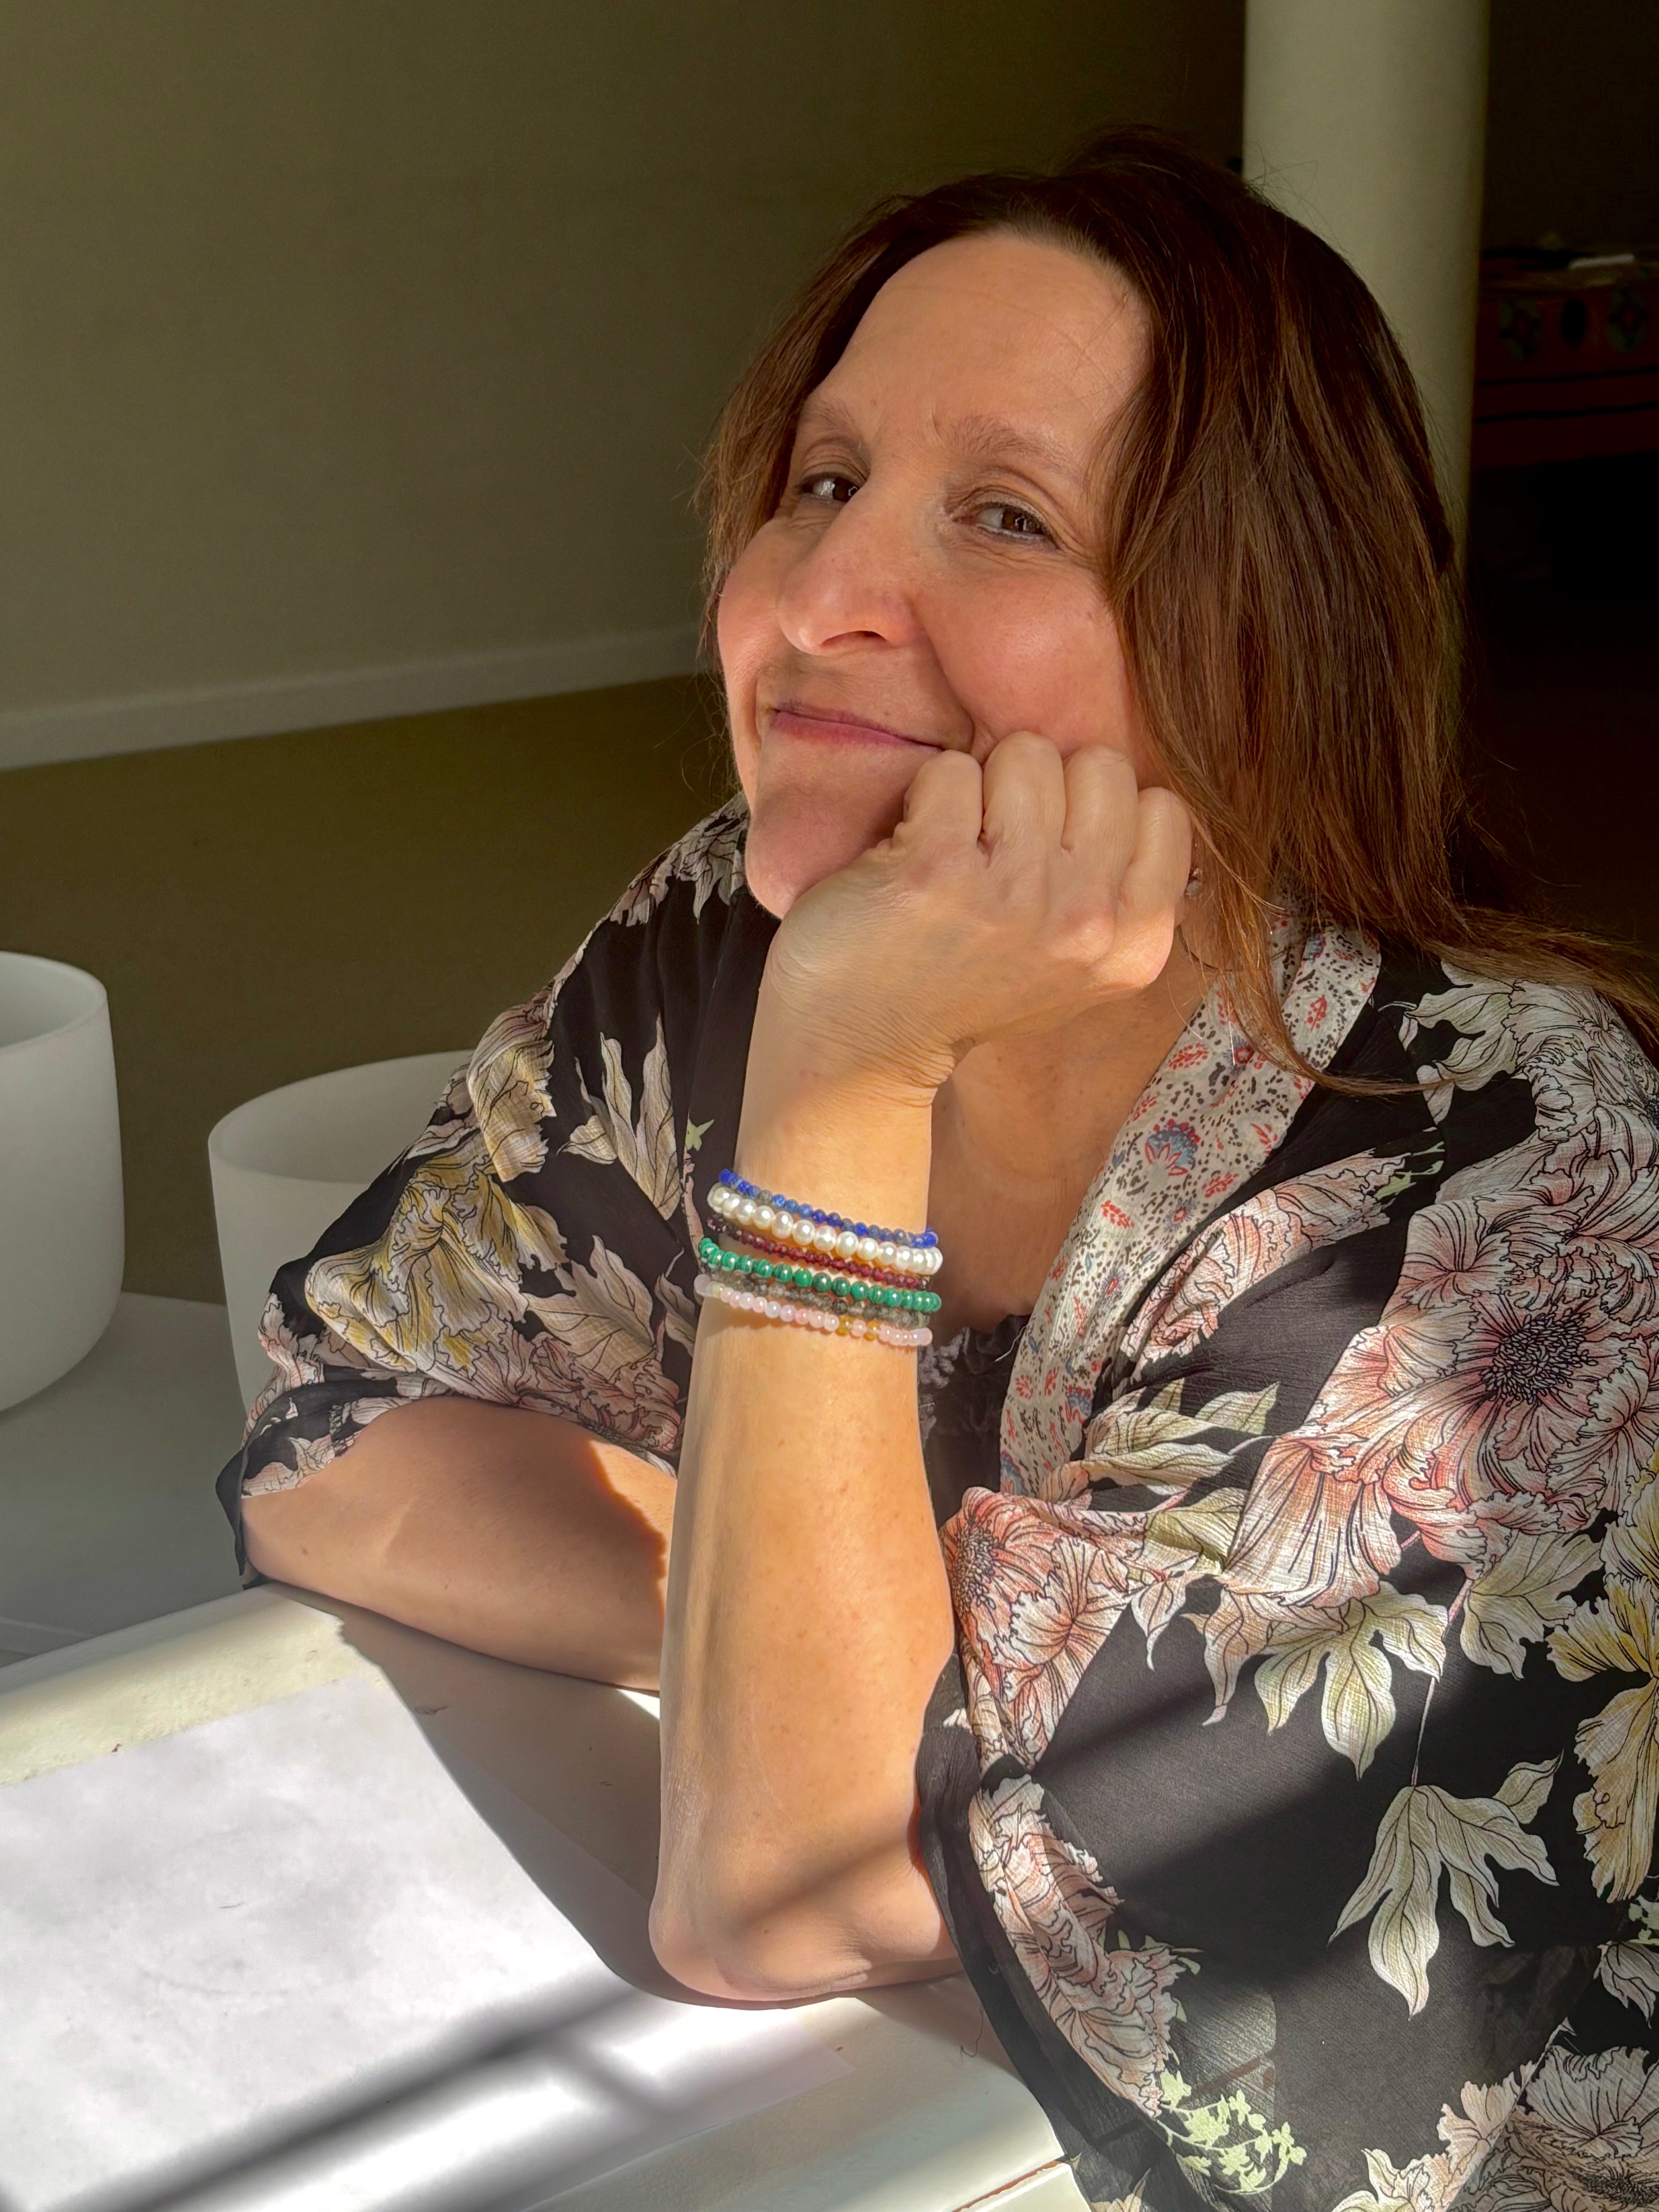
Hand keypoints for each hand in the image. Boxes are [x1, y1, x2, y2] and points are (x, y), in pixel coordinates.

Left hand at [753, 733, 1193, 1099]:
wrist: (862, 1048)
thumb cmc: (964, 985)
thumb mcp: (1076, 960)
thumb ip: (1118, 887)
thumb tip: (1133, 792)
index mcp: (1134, 944)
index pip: (1163, 808)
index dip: (1101, 807)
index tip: (1056, 847)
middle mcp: (1086, 922)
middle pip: (1101, 766)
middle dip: (1048, 785)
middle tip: (1001, 841)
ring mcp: (1014, 895)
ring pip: (1028, 754)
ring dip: (984, 784)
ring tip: (956, 847)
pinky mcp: (936, 869)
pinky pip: (952, 769)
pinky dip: (925, 794)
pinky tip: (912, 851)